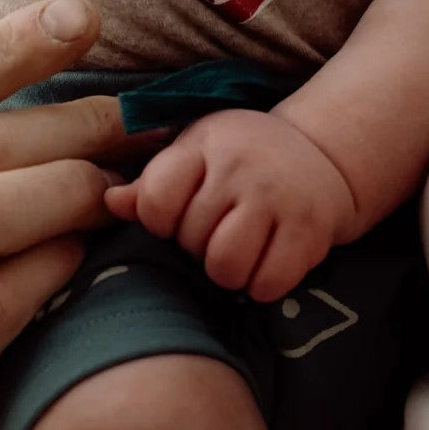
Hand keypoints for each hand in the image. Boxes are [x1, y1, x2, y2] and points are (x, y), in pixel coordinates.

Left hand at [104, 109, 356, 303]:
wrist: (320, 153)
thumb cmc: (241, 158)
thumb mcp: (195, 154)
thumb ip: (152, 183)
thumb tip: (108, 202)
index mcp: (203, 143)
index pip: (156, 199)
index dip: (160, 220)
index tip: (177, 216)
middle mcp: (240, 166)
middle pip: (190, 240)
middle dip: (198, 246)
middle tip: (218, 231)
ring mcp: (276, 197)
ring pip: (226, 267)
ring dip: (228, 272)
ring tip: (237, 251)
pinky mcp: (309, 230)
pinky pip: (268, 284)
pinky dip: (262, 285)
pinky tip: (266, 262)